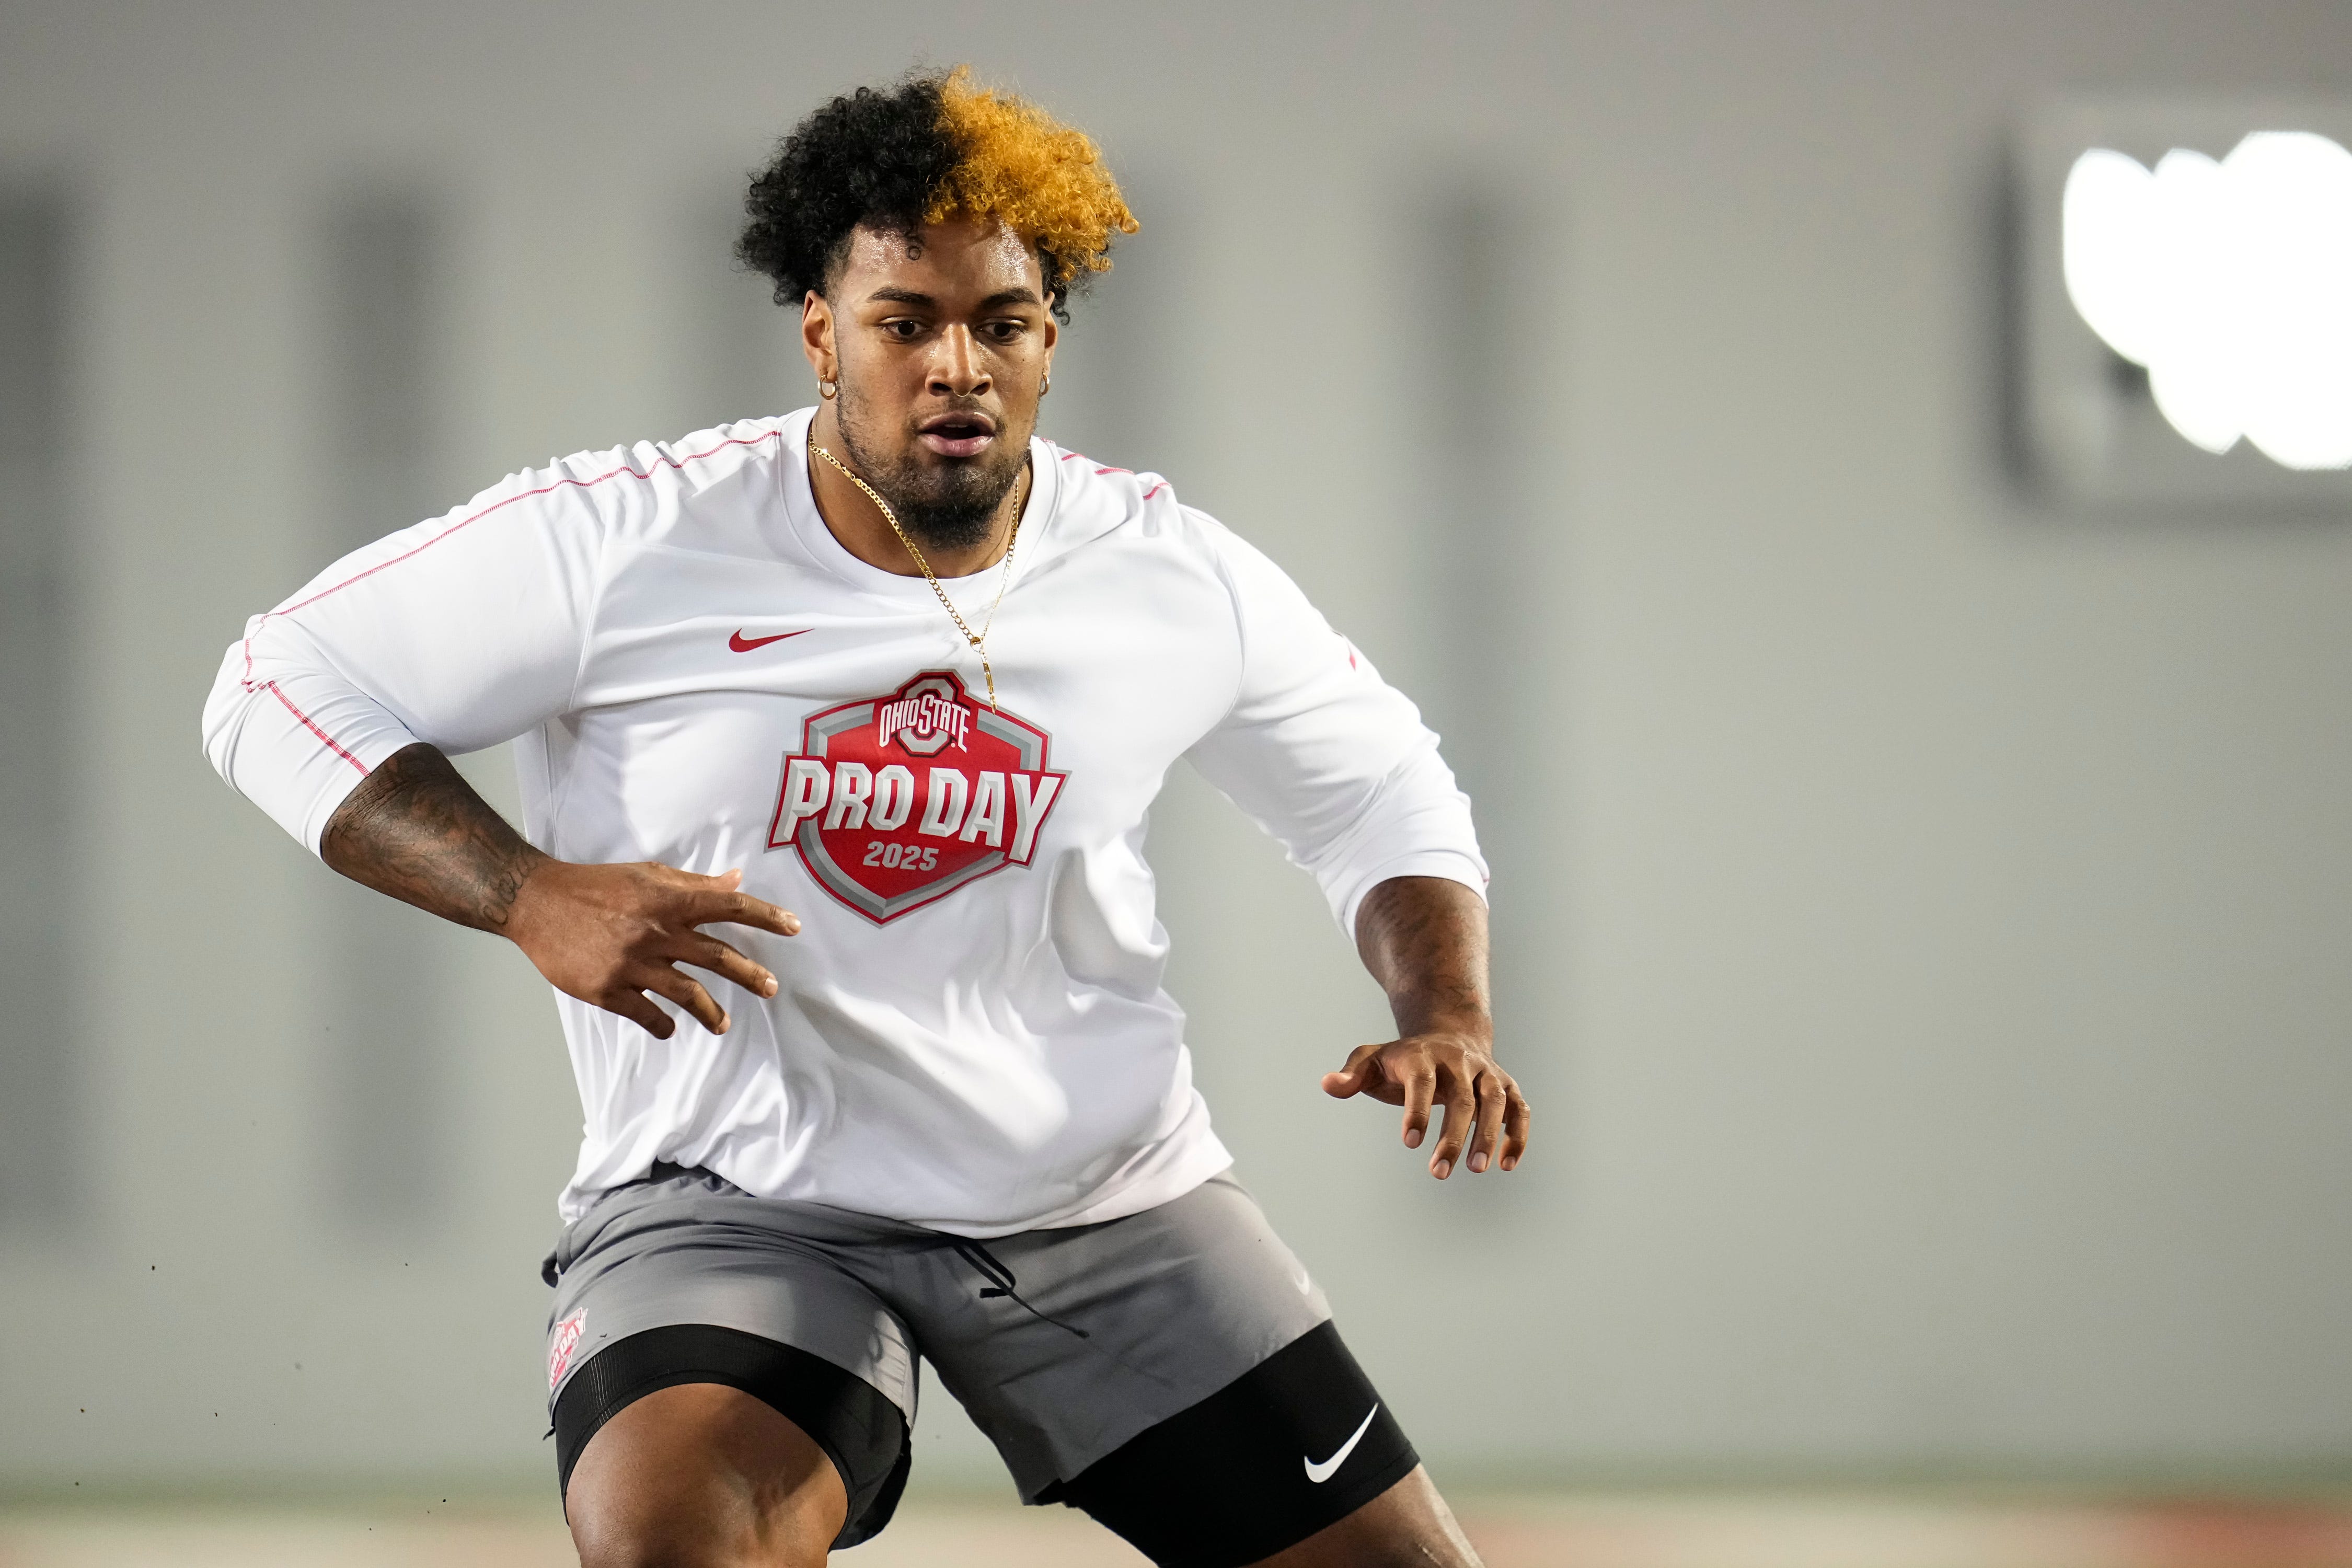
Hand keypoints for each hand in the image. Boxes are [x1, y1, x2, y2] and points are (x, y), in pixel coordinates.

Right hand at [503, 861, 799, 1038]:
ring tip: (724, 1024)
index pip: (729, 906)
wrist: (537, 902)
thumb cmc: (595, 886)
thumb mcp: (647, 875)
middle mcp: (657, 932)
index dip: (766, 916)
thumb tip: (737, 878)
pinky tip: (670, 1029)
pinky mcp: (608, 989)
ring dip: (712, 1013)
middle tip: (772, 987)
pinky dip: (662, 1025)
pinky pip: (647, 1015)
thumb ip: (693, 883)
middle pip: (718, 957)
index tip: (793, 928)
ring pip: (688, 995)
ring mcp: (633, 964)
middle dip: (751, 975)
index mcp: (669, 900)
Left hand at [1322, 1028, 1530, 1178]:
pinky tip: (1507, 1164)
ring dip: (1489, 1135)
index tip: (1410, 1143)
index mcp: (1423, 1055)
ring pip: (1496, 1101)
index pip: (1422, 1080)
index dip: (1417, 1110)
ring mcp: (1486, 1073)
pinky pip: (1519, 1109)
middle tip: (1440, 1172)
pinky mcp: (1507, 1086)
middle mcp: (1460, 1062)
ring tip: (1477, 1169)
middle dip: (1454, 1136)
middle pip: (1463, 1097)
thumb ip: (1352, 1074)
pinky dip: (1517, 1134)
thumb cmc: (1403, 1060)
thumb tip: (1328, 1084)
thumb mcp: (1371, 1059)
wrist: (1447, 1036)